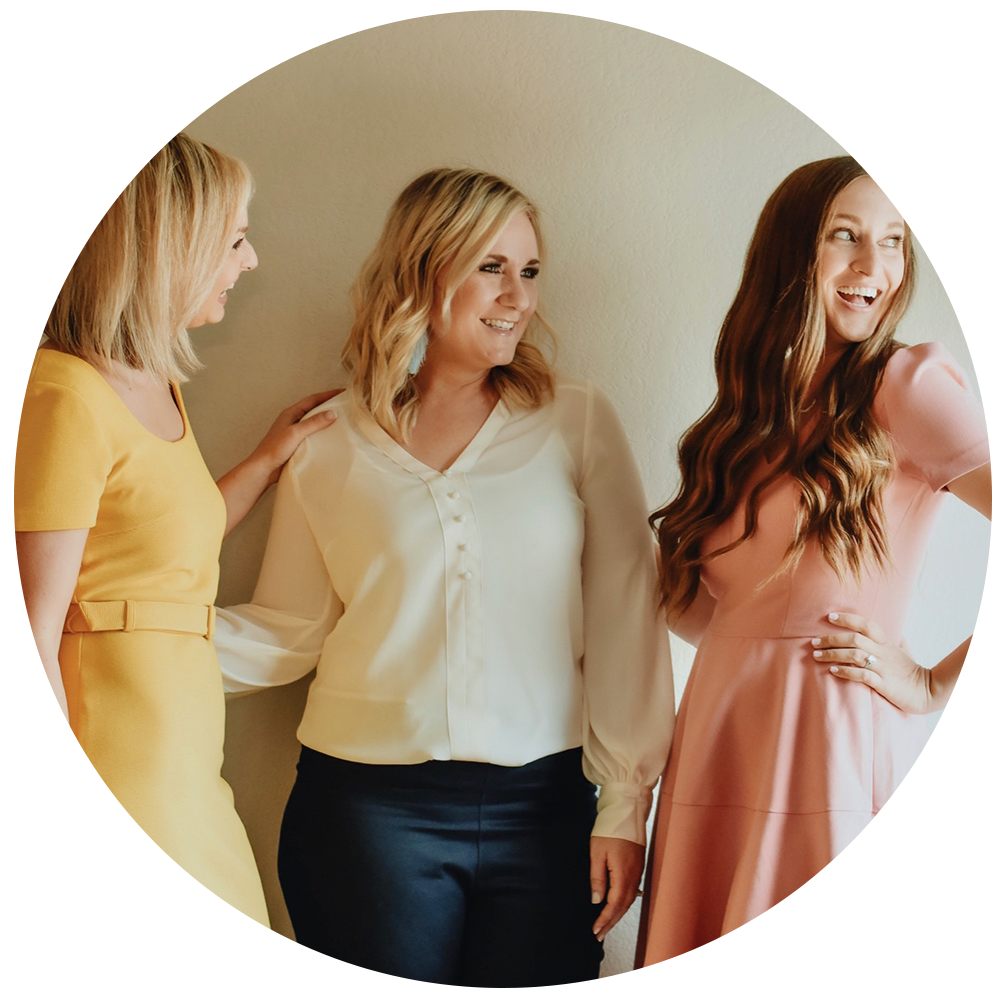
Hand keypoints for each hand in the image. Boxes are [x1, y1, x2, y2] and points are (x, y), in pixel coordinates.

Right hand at [37, 855, 111, 972]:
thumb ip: (105, 935)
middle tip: (84, 932)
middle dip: (83, 951)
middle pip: (80, 961)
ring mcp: (60, 935)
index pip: (96, 965)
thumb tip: (106, 956)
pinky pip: (53, 943)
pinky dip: (58, 935)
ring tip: (74, 920)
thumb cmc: (89, 888)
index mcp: (97, 932)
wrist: (66, 871)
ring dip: (70, 942)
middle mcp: (77, 937)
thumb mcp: (105, 910)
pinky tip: (62, 918)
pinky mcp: (46, 931)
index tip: (95, 953)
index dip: (96, 960)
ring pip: (66, 953)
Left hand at [249, 389, 341, 486]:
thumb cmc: (275, 449)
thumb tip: (332, 413)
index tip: (343, 392)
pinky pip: (312, 433)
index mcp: (291, 413)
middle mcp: (292, 420)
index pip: (313, 399)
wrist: (264, 468)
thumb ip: (313, 423)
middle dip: (328, 404)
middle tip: (344, 404)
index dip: (328, 394)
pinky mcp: (296, 442)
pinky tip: (330, 437)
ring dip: (325, 419)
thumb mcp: (295, 433)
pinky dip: (322, 432)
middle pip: (314, 408)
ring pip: (313, 421)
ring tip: (342, 419)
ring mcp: (294, 431)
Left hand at [589, 836, 644, 941]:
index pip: (614, 905)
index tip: (595, 931)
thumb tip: (596, 900)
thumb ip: (597, 878)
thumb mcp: (597, 852)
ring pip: (628, 900)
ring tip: (606, 925)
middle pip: (623, 906)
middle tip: (599, 935)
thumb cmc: (609, 830)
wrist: (627, 812)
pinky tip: (617, 906)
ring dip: (617, 914)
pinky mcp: (638, 867)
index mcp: (623, 875)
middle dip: (611, 922)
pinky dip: (623, 903)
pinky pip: (631, 891)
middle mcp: (634, 877)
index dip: (605, 920)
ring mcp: (638, 872)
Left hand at [811, 611, 932, 713]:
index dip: (847, 618)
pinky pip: (862, 675)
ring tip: (817, 656)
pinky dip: (846, 671)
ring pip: (855, 655)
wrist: (929, 692)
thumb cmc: (912, 672)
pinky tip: (833, 671)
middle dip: (831, 639)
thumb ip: (899, 642)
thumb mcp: (905, 653)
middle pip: (854, 638)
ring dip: (833, 654)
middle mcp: (883, 652)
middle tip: (813, 642)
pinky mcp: (884, 684)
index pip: (865, 624)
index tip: (828, 617)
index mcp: (886, 643)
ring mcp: (883, 668)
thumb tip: (899, 634)